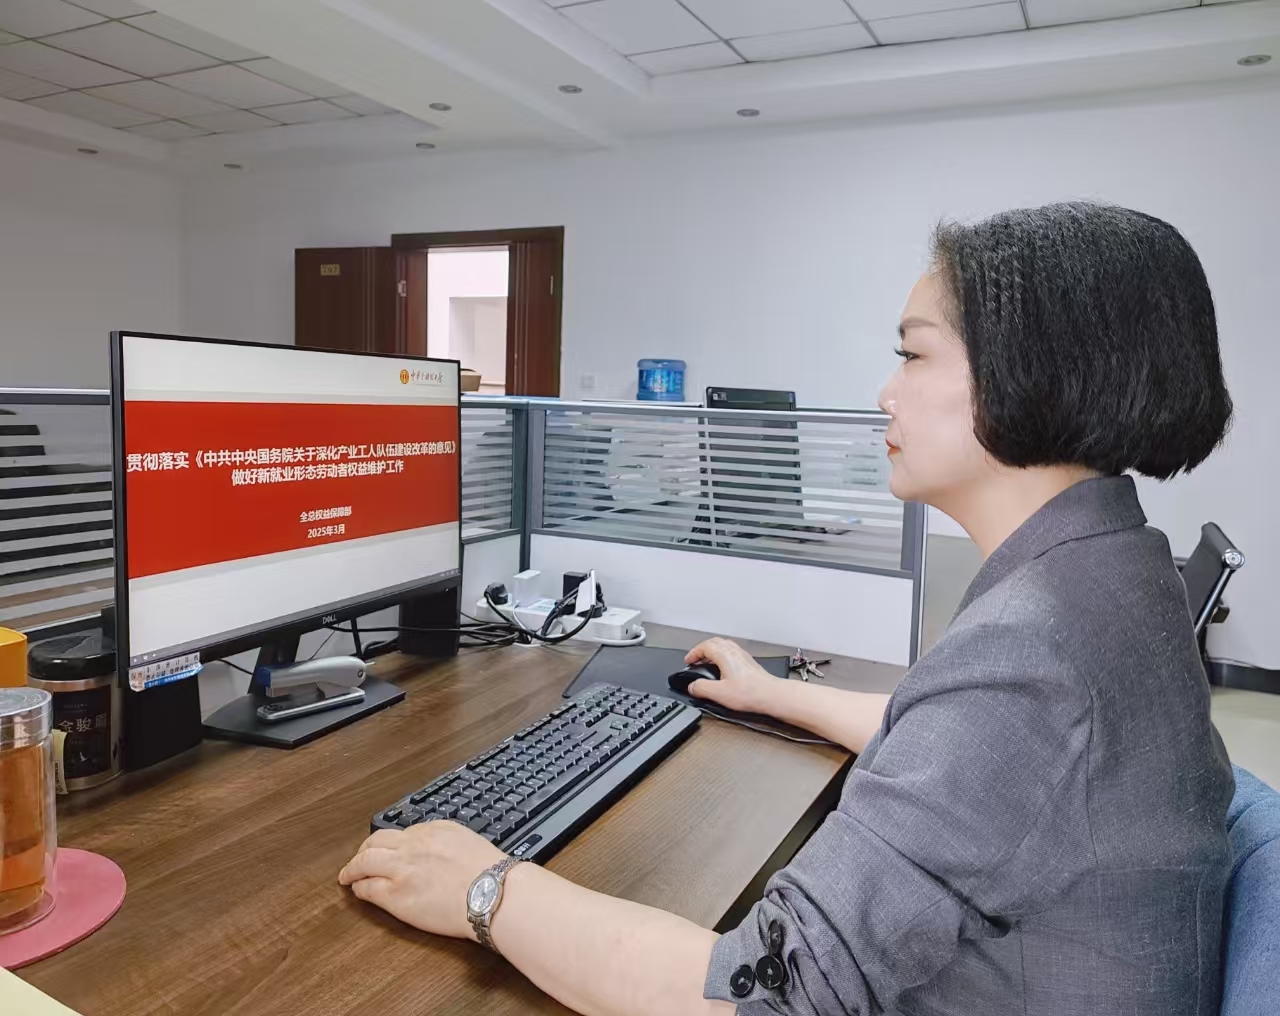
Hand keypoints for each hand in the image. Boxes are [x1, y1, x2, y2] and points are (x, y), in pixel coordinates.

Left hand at [339, 820, 505, 939]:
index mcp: (432, 830)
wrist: (491, 892)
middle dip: (363, 849)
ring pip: (364, 861)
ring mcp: (401, 869)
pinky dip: (359, 887)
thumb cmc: (488, 873)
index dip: (391, 844)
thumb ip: (444, 840)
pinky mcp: (395, 895)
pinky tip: (357, 890)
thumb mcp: (466, 841)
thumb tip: (432, 847)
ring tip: (347, 874)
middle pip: (375, 841)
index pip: (401, 834)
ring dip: (352, 867)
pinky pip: (368, 888)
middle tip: (358, 857)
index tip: (388, 850)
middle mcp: (412, 845)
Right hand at [683, 637, 780, 713]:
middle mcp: (734, 652)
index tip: (688, 660)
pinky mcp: (748, 663)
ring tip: (707, 662)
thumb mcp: (718, 693)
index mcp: (725, 655)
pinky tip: (723, 669)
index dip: (693, 652)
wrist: (771, 695)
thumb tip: (692, 686)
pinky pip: (732, 652)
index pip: (704, 646)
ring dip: (713, 651)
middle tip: (695, 659)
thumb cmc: (751, 692)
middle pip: (714, 642)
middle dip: (702, 649)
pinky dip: (722, 656)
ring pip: (724, 646)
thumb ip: (701, 688)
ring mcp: (743, 656)